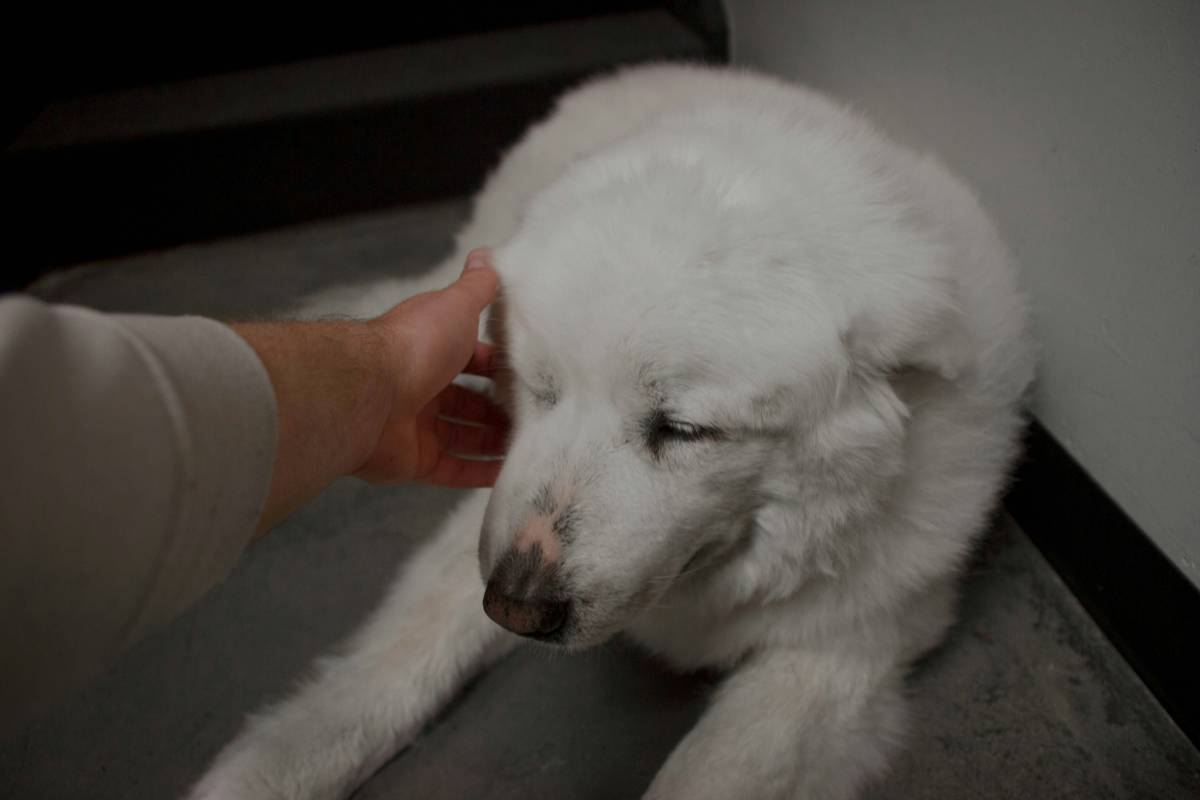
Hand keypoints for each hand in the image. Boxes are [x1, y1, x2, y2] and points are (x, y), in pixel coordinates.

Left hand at [236, 249, 509, 533]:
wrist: (369, 394)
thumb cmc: (416, 345)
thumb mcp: (455, 306)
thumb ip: (477, 287)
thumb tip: (488, 255)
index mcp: (430, 348)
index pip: (472, 357)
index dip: (500, 365)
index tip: (532, 375)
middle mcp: (422, 385)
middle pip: (469, 399)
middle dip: (501, 408)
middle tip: (540, 416)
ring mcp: (417, 425)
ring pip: (464, 436)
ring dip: (496, 441)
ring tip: (535, 445)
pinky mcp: (414, 460)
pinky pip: (453, 470)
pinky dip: (481, 474)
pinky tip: (511, 474)